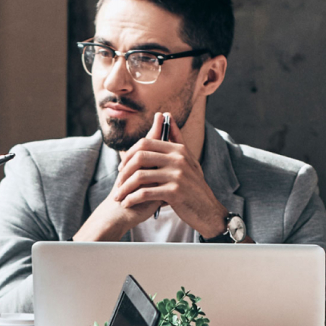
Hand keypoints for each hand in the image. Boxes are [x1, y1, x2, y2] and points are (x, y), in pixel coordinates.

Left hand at [80, 114, 224, 238]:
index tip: (121, 167)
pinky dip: (132, 199)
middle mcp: (178, 159)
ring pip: (140, 176)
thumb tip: (165, 115)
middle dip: (124, 171)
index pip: (145, 143)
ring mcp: (177, 175)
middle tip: (118, 183)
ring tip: (118, 197)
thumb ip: (176, 139)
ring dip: (125, 188)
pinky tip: (127, 204)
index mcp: (178, 150)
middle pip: (140, 157)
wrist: (207, 210)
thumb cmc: (193, 186)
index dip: (129, 154)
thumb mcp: (188, 160)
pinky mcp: (175, 192)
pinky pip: (145, 193)